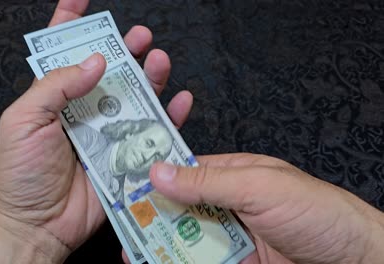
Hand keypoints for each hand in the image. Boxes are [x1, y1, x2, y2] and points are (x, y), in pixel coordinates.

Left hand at [0, 1, 192, 262]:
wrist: (37, 226)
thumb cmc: (20, 175)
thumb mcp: (23, 121)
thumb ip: (54, 87)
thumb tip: (93, 62)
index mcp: (53, 98)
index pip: (62, 52)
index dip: (70, 22)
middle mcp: (83, 111)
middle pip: (109, 70)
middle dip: (124, 47)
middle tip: (139, 35)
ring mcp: (107, 133)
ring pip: (134, 96)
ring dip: (150, 76)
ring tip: (159, 59)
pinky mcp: (126, 156)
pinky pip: (152, 132)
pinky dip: (169, 116)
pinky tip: (179, 101)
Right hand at [148, 154, 383, 263]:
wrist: (353, 259)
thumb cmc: (315, 211)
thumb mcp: (258, 188)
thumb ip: (207, 182)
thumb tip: (159, 170)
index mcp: (233, 173)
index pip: (185, 171)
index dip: (156, 177)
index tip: (126, 187)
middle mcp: (230, 201)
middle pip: (182, 207)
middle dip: (153, 216)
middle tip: (126, 228)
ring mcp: (233, 233)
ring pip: (189, 236)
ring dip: (163, 244)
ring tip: (136, 253)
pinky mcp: (239, 260)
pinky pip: (204, 259)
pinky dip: (183, 261)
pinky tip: (163, 263)